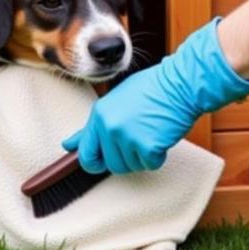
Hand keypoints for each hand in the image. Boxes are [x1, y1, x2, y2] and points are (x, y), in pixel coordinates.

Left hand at [62, 19, 248, 173]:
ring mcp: (128, 138)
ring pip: (131, 166)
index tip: (104, 161)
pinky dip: (159, 155)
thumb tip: (68, 145)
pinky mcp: (148, 146)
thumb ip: (94, 125)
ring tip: (151, 131)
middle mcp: (109, 127)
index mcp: (99, 115)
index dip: (95, 162)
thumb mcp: (116, 100)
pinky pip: (151, 164)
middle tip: (139, 140)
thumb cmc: (152, 88)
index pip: (85, 154)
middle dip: (125, 158)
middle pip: (111, 164)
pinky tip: (162, 134)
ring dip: (143, 156)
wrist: (180, 83)